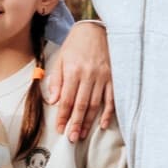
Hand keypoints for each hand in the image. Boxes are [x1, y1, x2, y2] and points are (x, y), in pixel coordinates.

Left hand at [45, 21, 112, 140]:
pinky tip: (103, 124)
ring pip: (95, 104)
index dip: (63, 116)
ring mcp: (103, 77)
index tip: (60, 129)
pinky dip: (108, 113)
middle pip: (81, 105)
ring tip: (82, 134)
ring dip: (89, 121)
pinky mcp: (113, 77)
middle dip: (75, 124)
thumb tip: (54, 101)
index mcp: (73, 71)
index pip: (66, 99)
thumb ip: (57, 80)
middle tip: (72, 138)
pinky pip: (111, 98)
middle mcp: (88, 75)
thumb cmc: (76, 45)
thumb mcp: (61, 58)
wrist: (95, 29)